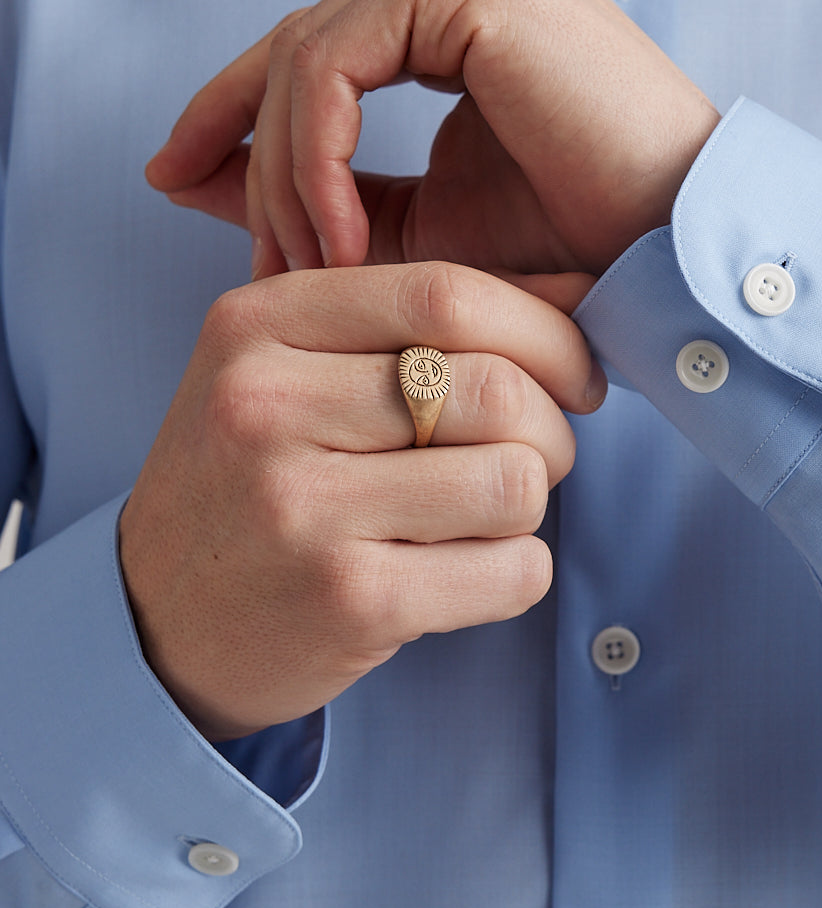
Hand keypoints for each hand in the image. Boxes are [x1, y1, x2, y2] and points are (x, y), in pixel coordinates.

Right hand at [118, 262, 601, 740]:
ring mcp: (302, 509)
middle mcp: (267, 406)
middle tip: (537, 456)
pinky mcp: (348, 602)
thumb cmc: (253, 478)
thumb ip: (422, 320)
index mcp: (259, 323)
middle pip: (494, 389)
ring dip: (529, 504)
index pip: (446, 295)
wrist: (154, 621)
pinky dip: (518, 571)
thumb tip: (582, 285)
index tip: (577, 375)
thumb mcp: (298, 368)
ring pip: (515, 481)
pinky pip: (512, 570)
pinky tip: (468, 572)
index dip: (545, 332)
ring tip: (483, 515)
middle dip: (551, 428)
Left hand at [145, 0, 720, 278]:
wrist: (679, 247)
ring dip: (284, 176)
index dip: (236, 112)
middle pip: (301, 48)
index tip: (175, 178)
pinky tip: (332, 240)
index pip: (320, 42)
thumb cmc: (577, 244)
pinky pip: (335, 64)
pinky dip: (313, 157)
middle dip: (248, 157)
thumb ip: (326, 189)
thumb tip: (193, 175)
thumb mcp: (422, 222)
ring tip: (301, 271)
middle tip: (247, 265)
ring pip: (307, 55)